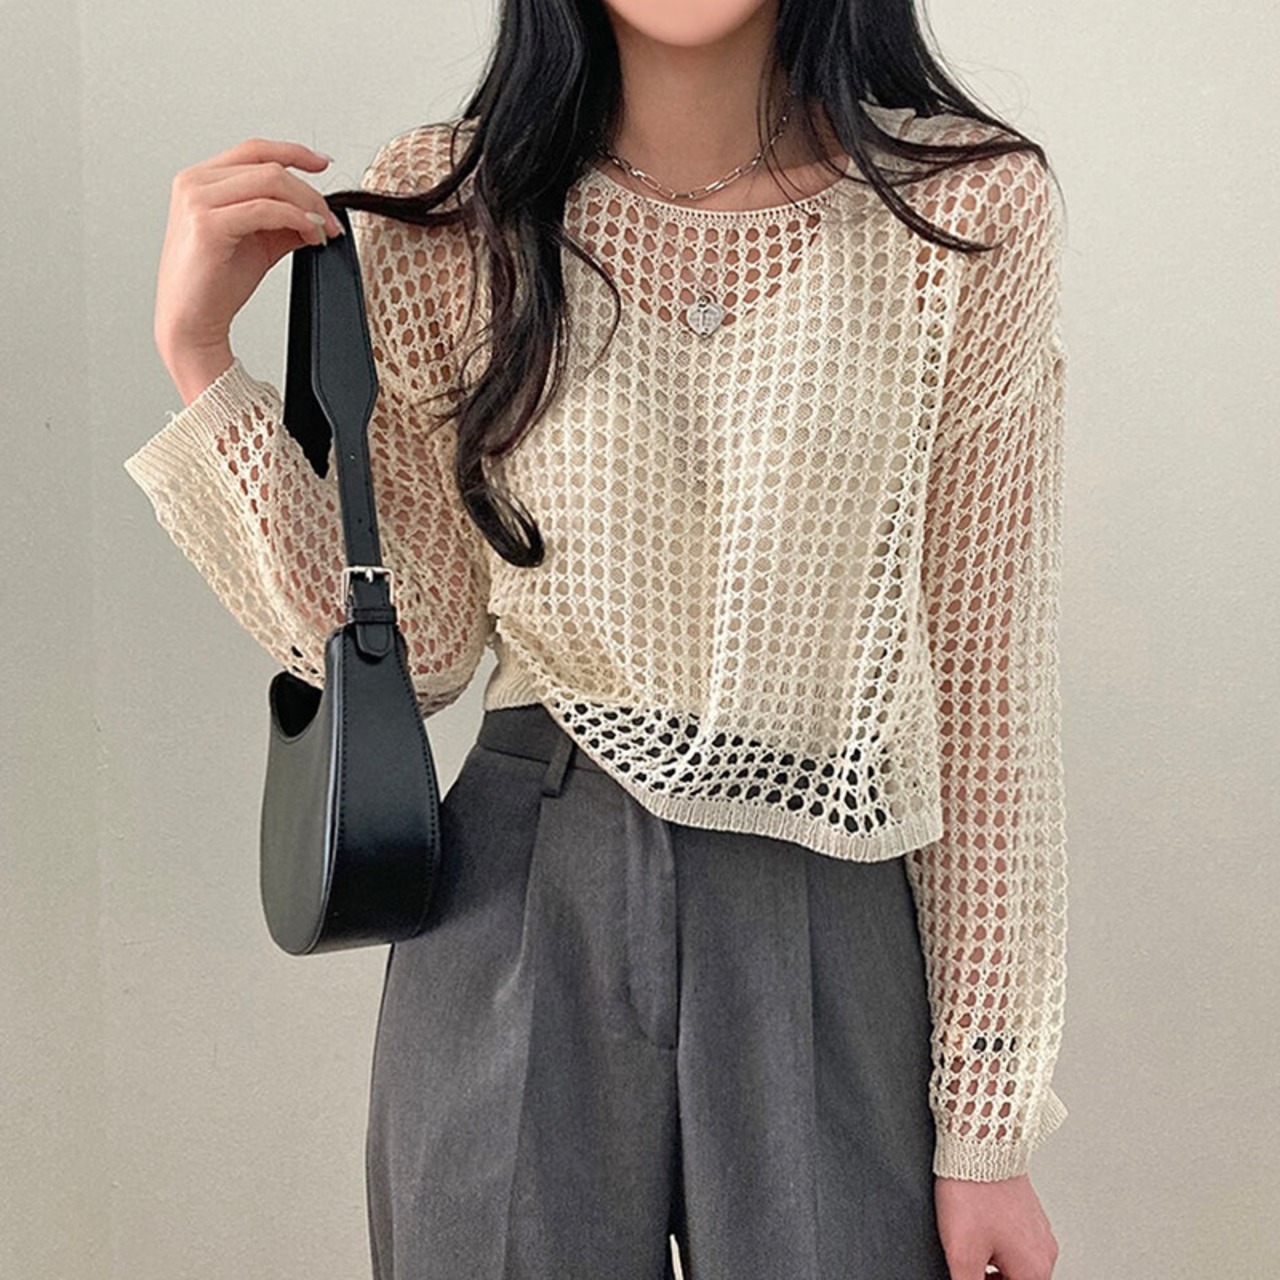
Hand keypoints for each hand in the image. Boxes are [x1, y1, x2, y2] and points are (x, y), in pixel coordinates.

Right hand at [154, 137, 345, 401]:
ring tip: (322, 232)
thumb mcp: (258, 243)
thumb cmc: (216, 286)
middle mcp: (194, 183)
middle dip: (310, 193)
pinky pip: (266, 209)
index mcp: (201, 180)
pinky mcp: (208, 225)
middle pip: (268, 166)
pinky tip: (310, 235)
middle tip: (330, 222)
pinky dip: (296, 219)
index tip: (323, 164)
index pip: (254, 150)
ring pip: (271, 181)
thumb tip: (317, 213)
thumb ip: (283, 220)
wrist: (192, 322)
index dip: (293, 152)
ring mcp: (197, 201)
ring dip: (307, 206)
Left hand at [935, 1172, 1059, 1279]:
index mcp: (1034, 1269)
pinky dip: (997, 1244)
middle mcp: (1044, 1250)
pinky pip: (1015, 1239)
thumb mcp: (963, 1252)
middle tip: (968, 1268)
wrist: (979, 1143)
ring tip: (969, 1250)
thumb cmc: (973, 1191)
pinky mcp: (1027, 1209)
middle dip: (991, 1279)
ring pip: (1017, 1263)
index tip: (972, 1274)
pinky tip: (976, 1230)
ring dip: (994, 1266)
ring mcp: (1038, 1227)